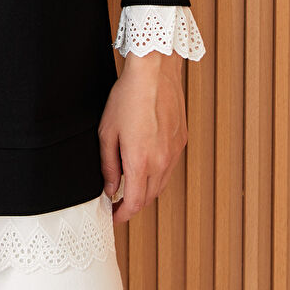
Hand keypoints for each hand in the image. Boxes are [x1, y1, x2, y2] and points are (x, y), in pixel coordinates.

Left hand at [97, 50, 186, 225]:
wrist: (154, 73)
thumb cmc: (129, 97)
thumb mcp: (107, 132)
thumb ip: (108, 165)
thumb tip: (110, 187)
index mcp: (141, 162)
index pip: (134, 203)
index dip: (122, 215)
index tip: (113, 216)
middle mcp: (162, 162)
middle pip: (148, 198)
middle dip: (132, 204)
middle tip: (118, 202)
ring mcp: (174, 153)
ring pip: (161, 185)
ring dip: (146, 191)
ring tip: (129, 184)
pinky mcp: (181, 142)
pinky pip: (169, 168)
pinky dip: (157, 174)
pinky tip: (145, 163)